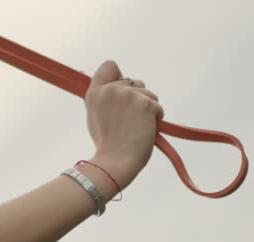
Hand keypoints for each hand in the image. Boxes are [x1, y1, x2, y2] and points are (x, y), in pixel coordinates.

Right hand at [84, 60, 163, 189]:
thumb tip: (110, 85)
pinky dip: (156, 119)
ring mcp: (129, 95)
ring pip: (149, 94)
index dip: (118, 76)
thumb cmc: (107, 145)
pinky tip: (144, 131)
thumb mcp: (95, 116)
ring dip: (148, 109)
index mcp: (95, 92)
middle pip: (134, 82)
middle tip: (128, 122)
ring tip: (135, 128)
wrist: (115, 162)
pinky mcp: (145, 104)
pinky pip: (158, 107)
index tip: (121, 91)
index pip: (110, 66)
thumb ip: (103, 98)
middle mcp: (111, 89)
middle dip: (137, 99)